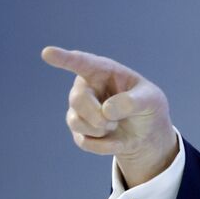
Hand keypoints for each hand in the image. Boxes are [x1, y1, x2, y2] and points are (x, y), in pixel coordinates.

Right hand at [41, 46, 177, 188]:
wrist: (147, 133)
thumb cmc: (148, 107)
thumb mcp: (151, 100)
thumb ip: (133, 102)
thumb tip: (106, 111)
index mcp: (104, 71)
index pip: (81, 62)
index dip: (64, 58)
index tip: (48, 53)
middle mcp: (87, 86)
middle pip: (78, 99)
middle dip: (97, 115)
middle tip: (115, 121)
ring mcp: (80, 108)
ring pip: (76, 121)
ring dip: (101, 129)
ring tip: (116, 125)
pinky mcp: (79, 130)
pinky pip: (84, 141)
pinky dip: (104, 145)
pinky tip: (115, 140)